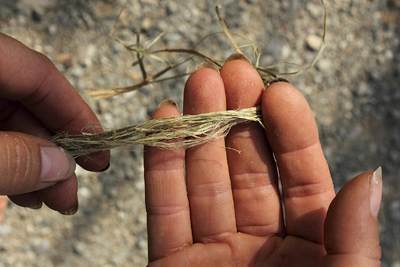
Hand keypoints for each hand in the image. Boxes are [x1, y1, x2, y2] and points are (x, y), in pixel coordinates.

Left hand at [0, 33, 109, 213]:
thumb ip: (11, 159)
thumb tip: (60, 167)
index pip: (40, 76)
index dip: (76, 114)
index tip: (101, 150)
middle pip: (26, 106)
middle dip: (52, 154)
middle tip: (70, 193)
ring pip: (6, 125)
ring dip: (30, 165)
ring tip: (46, 200)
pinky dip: (4, 163)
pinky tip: (16, 190)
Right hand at [144, 54, 381, 265]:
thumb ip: (353, 240)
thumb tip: (368, 179)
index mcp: (307, 248)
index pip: (302, 178)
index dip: (290, 132)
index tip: (278, 91)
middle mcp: (259, 244)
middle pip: (247, 169)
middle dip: (238, 116)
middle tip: (231, 72)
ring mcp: (212, 252)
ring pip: (203, 181)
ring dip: (198, 129)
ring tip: (200, 83)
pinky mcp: (171, 264)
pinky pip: (164, 210)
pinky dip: (161, 166)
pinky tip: (164, 123)